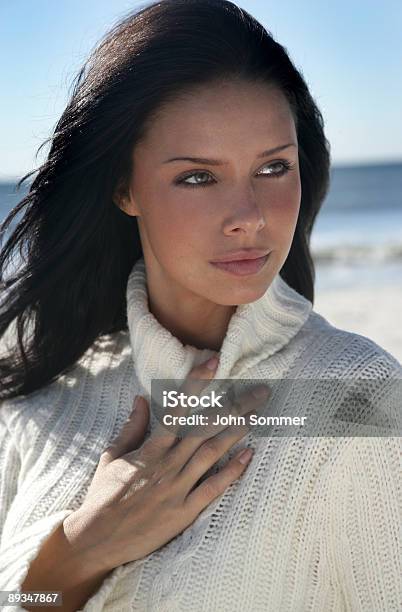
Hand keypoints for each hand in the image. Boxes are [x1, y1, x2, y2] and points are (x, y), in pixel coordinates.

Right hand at [63, 357, 269, 574]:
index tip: (214, 362)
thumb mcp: (112, 456)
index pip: (178, 407)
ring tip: (257, 415)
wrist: (96, 539)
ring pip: (211, 453)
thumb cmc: (103, 495)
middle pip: (205, 427)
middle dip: (234, 406)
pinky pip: (212, 489)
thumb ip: (131, 427)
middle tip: (259, 391)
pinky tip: (248, 455)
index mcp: (150, 448)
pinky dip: (231, 473)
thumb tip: (141, 398)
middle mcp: (167, 464)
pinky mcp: (183, 513)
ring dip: (236, 433)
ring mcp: (177, 488)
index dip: (197, 383)